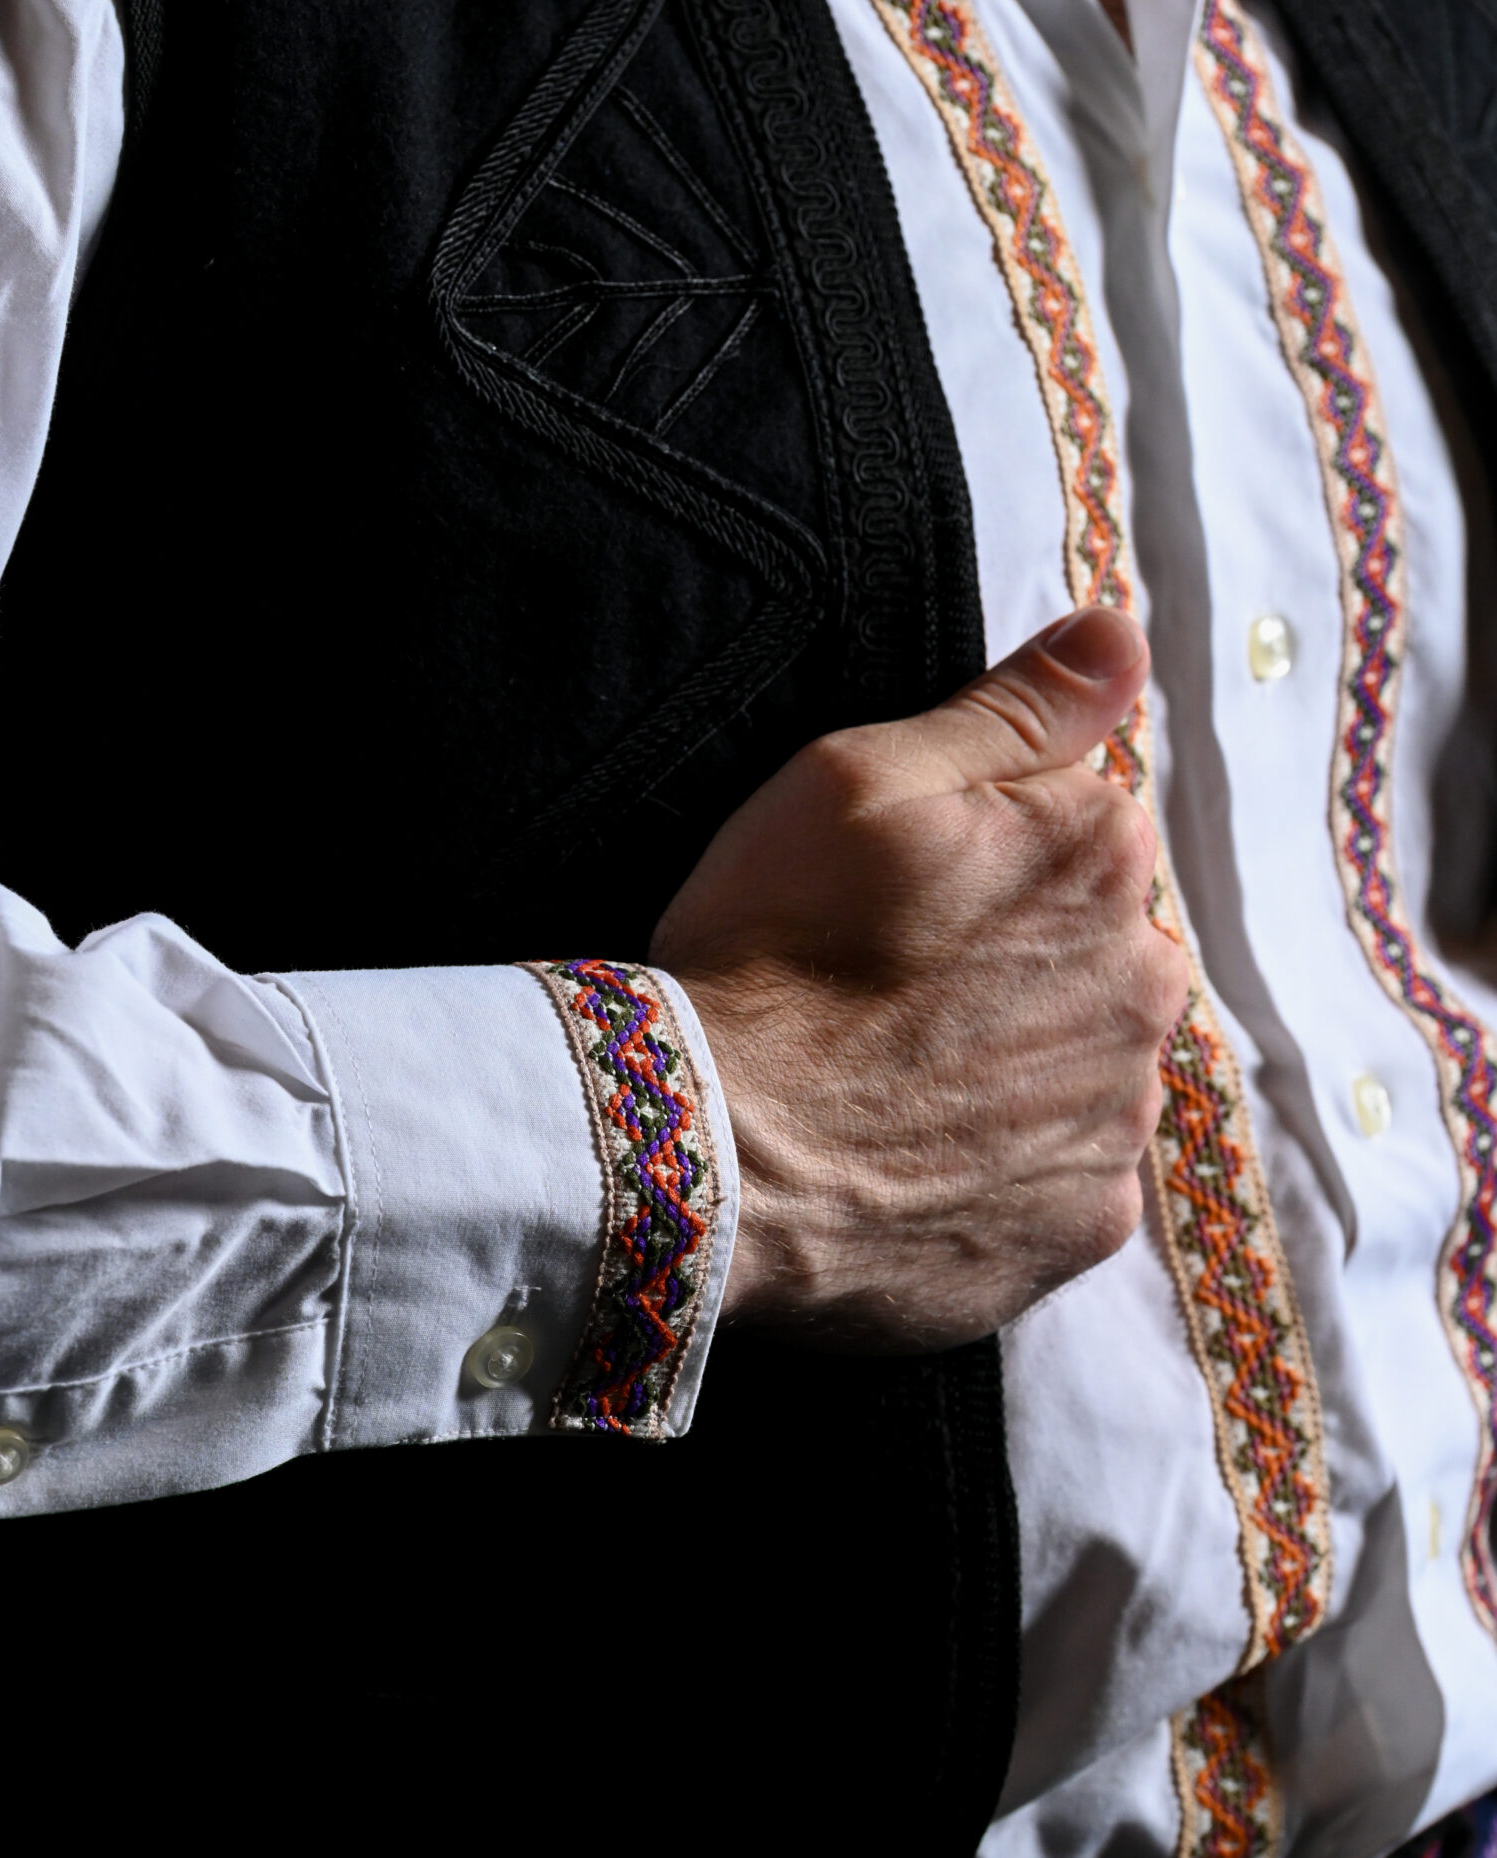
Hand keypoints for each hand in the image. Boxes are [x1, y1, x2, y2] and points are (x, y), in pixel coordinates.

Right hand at [651, 606, 1188, 1349]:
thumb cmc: (771, 950)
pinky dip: (1000, 1172)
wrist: (710, 1154)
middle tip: (882, 1000)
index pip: (1077, 833)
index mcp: (1103, 852)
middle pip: (1092, 954)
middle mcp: (1146, 982)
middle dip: (1010, 968)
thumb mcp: (862, 777)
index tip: (893, 902)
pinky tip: (911, 1161)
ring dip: (1010, 1071)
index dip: (978, 863)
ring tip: (890, 1088)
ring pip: (1079, 1068)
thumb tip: (1123, 632)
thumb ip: (1014, 707)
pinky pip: (1059, 1181)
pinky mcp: (1083, 1225)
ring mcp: (1120, 1117)